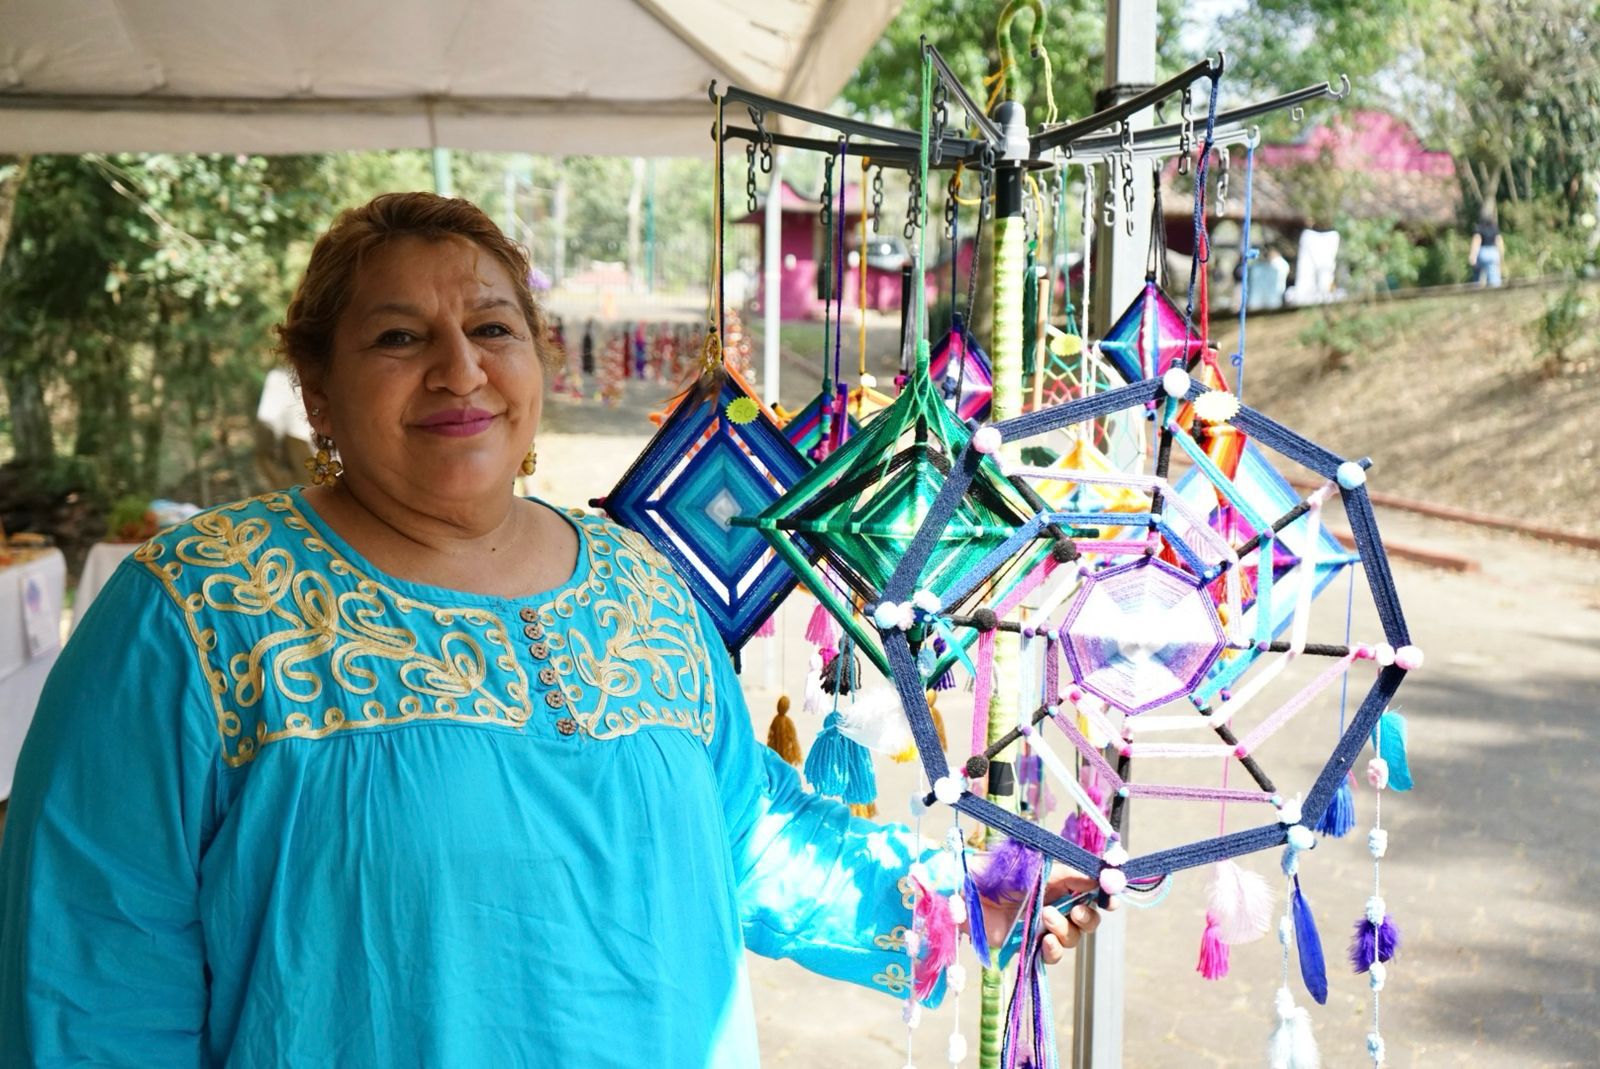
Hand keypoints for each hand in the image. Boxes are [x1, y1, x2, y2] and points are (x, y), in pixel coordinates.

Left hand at [969, 859, 1113, 964]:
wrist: (959, 895)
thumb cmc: (989, 871)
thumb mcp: (1029, 864)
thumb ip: (1064, 870)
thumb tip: (1097, 871)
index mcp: (1056, 878)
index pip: (1090, 886)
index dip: (1105, 892)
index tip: (1111, 897)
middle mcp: (1054, 901)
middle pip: (1089, 916)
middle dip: (1089, 916)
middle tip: (1077, 913)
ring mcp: (1042, 925)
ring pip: (1074, 936)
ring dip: (1066, 930)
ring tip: (1045, 918)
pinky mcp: (1029, 944)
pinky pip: (1054, 954)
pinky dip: (1055, 950)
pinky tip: (1045, 942)